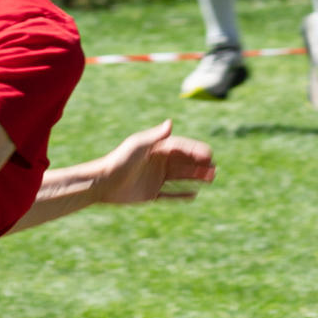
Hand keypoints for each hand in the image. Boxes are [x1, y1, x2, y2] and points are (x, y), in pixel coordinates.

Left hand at [93, 119, 216, 205]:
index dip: (195, 151)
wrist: (102, 183)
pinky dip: (181, 194)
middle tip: (214, 169)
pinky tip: (194, 194)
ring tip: (211, 179)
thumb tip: (171, 123)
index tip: (209, 155)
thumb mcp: (138, 145)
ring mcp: (155, 178)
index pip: (181, 148)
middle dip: (199, 164)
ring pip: (181, 177)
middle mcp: (157, 163)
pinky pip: (170, 194)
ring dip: (196, 177)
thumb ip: (155, 136)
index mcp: (156, 149)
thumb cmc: (119, 161)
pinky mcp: (151, 194)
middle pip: (184, 163)